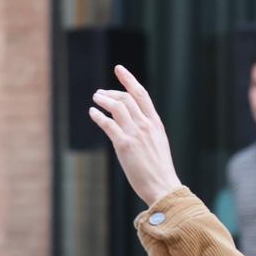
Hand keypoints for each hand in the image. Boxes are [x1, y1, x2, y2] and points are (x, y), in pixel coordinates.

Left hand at [89, 66, 183, 206]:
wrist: (162, 185)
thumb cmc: (158, 168)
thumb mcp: (157, 143)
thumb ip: (147, 131)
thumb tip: (134, 124)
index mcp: (155, 123)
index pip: (141, 95)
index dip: (129, 80)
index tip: (119, 69)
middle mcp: (146, 125)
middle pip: (126, 98)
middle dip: (111, 92)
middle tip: (99, 93)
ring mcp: (135, 133)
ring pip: (117, 107)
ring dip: (103, 100)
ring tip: (95, 99)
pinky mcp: (124, 144)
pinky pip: (108, 124)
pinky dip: (98, 116)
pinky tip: (92, 113)